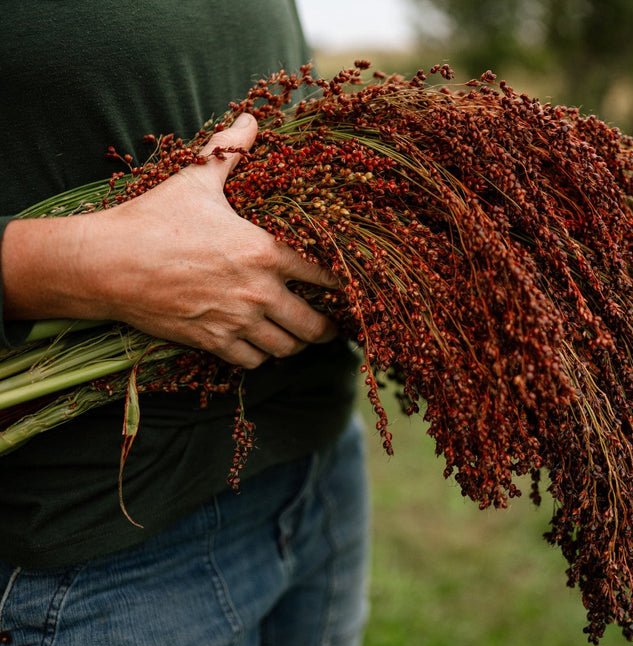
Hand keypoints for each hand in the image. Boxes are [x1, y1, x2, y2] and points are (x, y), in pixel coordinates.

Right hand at [2, 114, 337, 367]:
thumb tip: (251, 119)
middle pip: (313, 325)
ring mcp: (235, 321)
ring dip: (295, 344)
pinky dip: (260, 357)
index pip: (322, 275)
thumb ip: (231, 151)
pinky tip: (260, 345)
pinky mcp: (211, 341)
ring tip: (299, 337)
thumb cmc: (153, 219)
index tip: (348, 288)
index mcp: (264, 252)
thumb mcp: (197, 180)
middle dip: (326, 327)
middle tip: (331, 326)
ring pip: (285, 348)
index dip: (340, 283)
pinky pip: (252, 361)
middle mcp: (258, 292)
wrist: (106, 262)